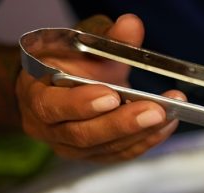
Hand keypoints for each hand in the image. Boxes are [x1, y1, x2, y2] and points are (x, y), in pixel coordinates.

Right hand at [15, 14, 184, 161]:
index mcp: (35, 97)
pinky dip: (148, 140)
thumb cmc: (65, 65)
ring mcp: (73, 148)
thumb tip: (131, 25)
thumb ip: (106, 38)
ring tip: (168, 113)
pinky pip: (123, 153)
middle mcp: (50, 129)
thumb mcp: (81, 46)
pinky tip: (167, 124)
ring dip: (142, 132)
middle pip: (85, 134)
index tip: (111, 95)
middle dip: (123, 123)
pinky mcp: (96, 155)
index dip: (82, 104)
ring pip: (107, 148)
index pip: (53, 107)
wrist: (56, 88)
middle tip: (155, 109)